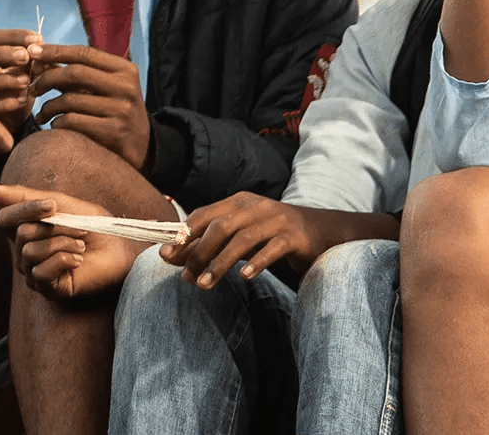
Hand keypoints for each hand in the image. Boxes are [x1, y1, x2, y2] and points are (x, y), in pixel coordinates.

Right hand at [0, 29, 39, 159]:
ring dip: (4, 80)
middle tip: (27, 55)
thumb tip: (42, 45)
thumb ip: (30, 63)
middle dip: (0, 54)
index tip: (37, 37)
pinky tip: (22, 101)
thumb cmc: (9, 100)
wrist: (1, 136)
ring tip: (26, 81)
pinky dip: (4, 103)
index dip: (10, 36)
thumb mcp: (22, 77)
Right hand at [0, 183, 134, 299]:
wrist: (124, 249)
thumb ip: (26, 197)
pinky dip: (64, 259)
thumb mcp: (63, 204)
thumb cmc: (96, 226)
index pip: (5, 219)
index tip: (52, 205)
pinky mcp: (47, 288)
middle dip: (57, 226)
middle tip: (82, 228)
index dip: (25, 209)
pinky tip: (79, 260)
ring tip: (83, 245)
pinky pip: (41, 272)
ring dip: (65, 242)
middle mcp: (24, 254)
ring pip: (32, 252)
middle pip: (22, 233)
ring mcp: (33, 273)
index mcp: (26, 232)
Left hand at [29, 43, 150, 171]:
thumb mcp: (106, 88)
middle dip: (46, 79)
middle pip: (75, 73)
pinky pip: (71, 121)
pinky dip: (56, 123)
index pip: (85, 54)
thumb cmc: (114, 111)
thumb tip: (40, 59)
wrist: (140, 146)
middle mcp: (126, 87)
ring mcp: (121, 109)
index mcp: (125, 70)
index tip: (33, 52)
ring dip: (47, 107)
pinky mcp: (113, 131)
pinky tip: (55, 126)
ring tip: (42, 114)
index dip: (56, 51)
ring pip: (69, 100)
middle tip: (32, 89)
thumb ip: (79, 75)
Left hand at [159, 193, 323, 287]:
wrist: (321, 232)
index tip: (167, 256)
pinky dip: (256, 262)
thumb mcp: (239, 237)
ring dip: (220, 263)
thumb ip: (209, 244)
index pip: (205, 215)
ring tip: (205, 285)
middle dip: (199, 253)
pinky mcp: (295, 236)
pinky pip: (273, 249)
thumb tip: (169, 256)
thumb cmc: (272, 236)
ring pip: (243, 239)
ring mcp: (278, 220)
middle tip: (187, 279)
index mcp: (240, 203)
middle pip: (221, 227)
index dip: (184, 235)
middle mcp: (258, 207)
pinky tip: (244, 276)